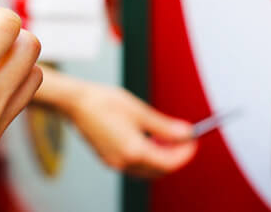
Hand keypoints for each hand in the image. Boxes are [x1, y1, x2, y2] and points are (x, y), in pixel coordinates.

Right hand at [38, 68, 195, 177]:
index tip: (193, 141)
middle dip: (175, 156)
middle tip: (185, 140)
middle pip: (159, 169)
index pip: (169, 162)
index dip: (185, 153)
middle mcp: (124, 161)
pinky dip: (147, 155)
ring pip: (147, 169)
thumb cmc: (102, 102)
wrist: (76, 102)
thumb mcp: (139, 110)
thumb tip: (185, 133)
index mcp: (133, 150)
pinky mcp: (108, 158)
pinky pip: (134, 164)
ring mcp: (115, 162)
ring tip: (168, 138)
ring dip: (161, 157)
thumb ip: (164, 126)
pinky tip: (149, 140)